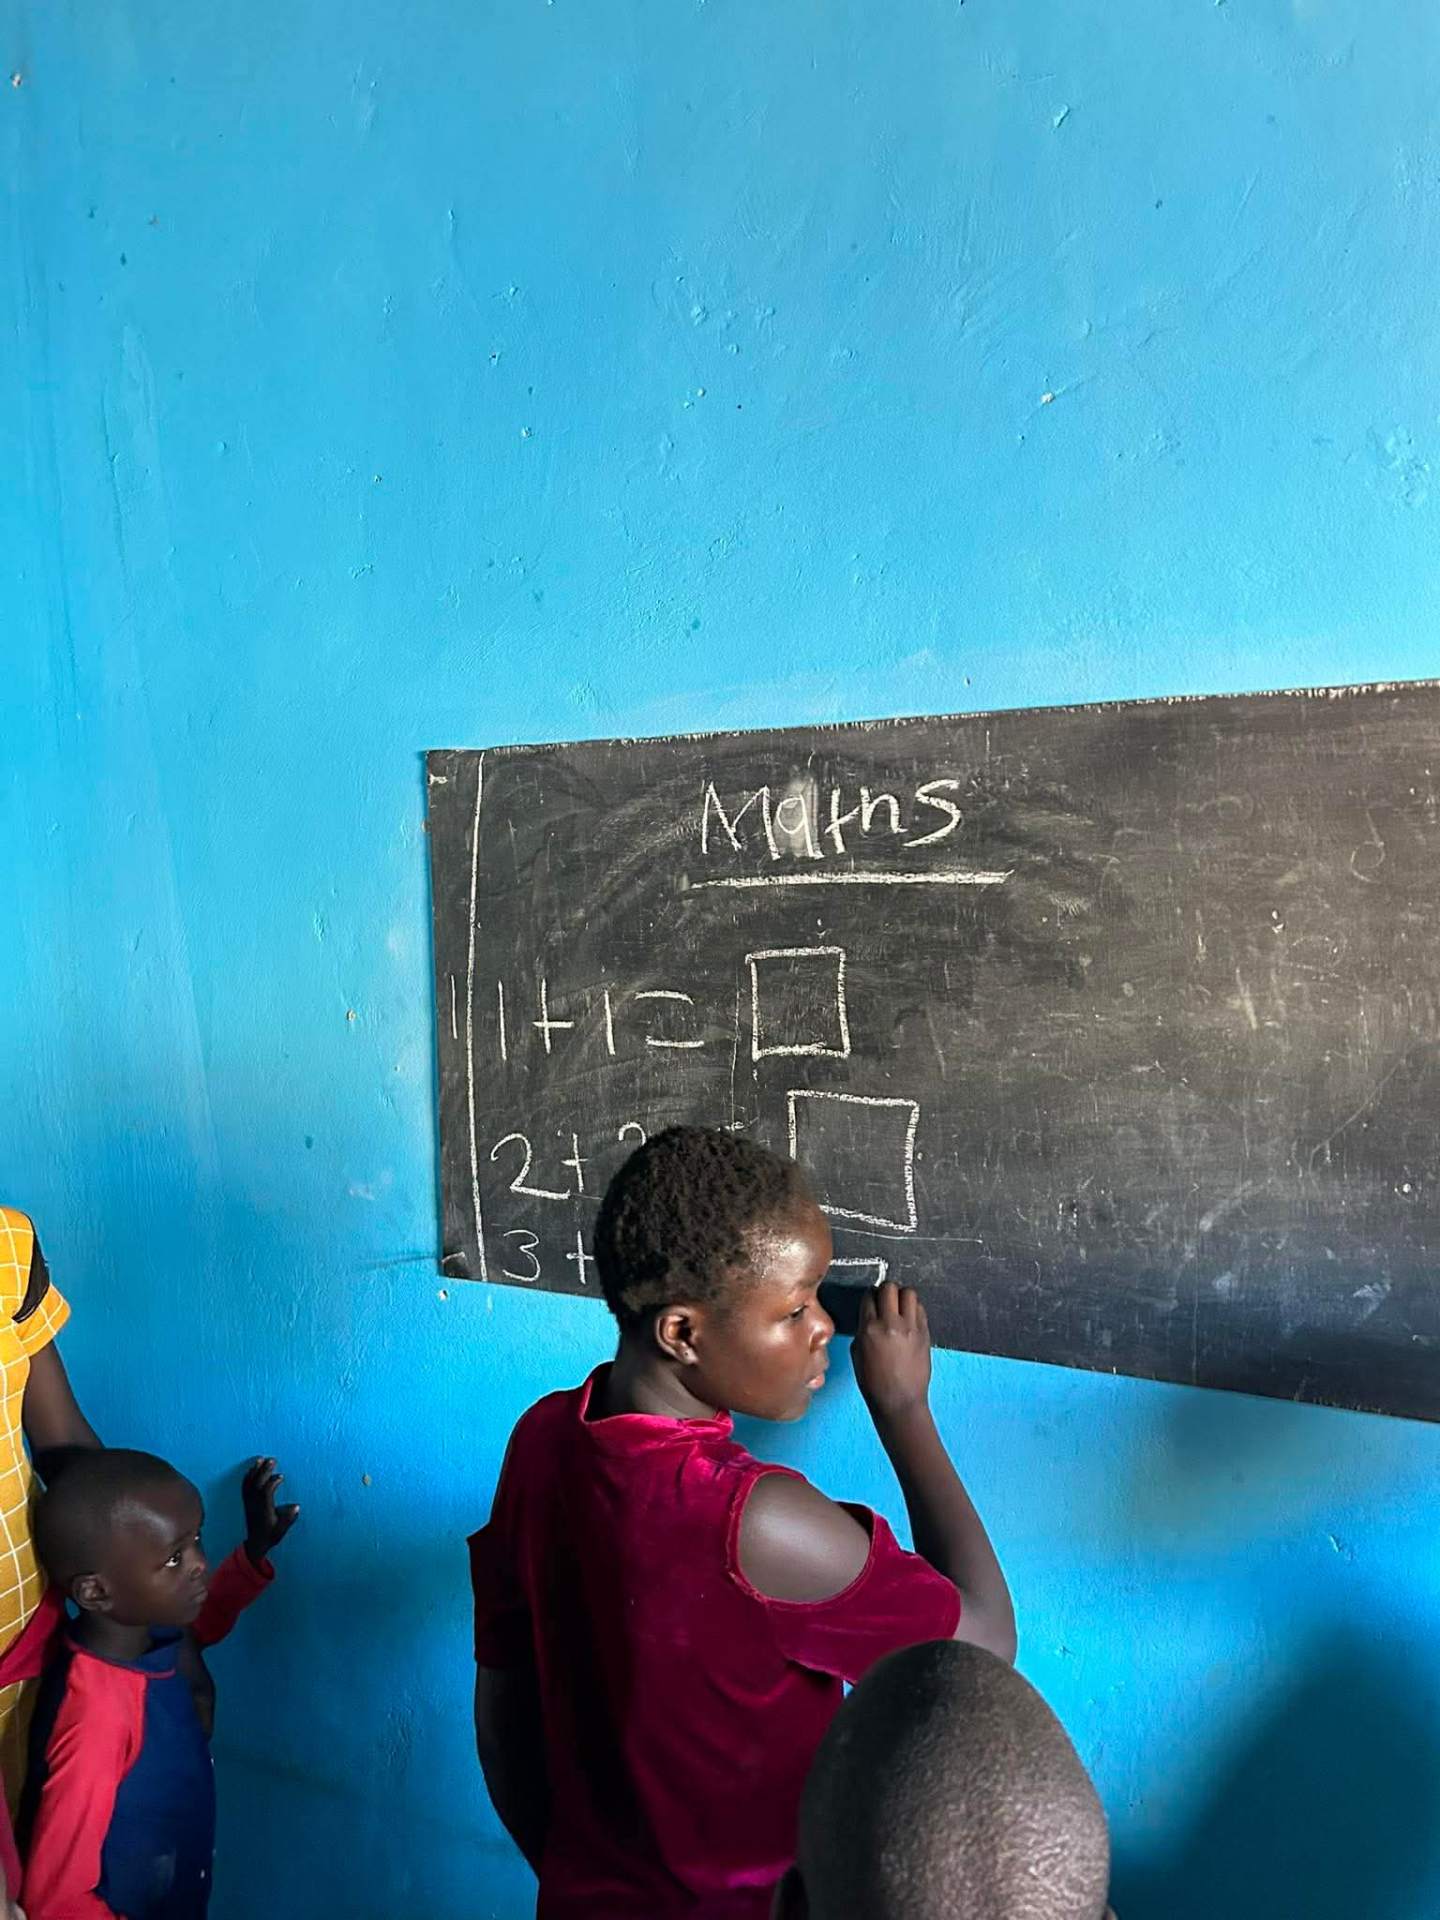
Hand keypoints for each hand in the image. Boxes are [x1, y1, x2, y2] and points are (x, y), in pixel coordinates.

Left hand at [242, 1457, 299, 1566]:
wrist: (255, 1543)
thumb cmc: (271, 1535)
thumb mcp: (282, 1529)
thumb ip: (289, 1518)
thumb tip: (296, 1506)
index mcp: (264, 1510)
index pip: (266, 1492)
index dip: (273, 1482)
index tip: (281, 1476)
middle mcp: (255, 1505)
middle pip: (257, 1484)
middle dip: (264, 1471)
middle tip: (272, 1459)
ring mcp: (249, 1503)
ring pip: (250, 1484)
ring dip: (255, 1471)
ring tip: (260, 1459)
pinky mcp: (247, 1502)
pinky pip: (245, 1487)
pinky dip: (247, 1477)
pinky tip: (251, 1469)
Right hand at [852, 1282, 931, 1421]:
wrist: (899, 1401)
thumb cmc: (874, 1383)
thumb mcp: (857, 1353)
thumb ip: (862, 1329)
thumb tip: (869, 1316)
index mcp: (869, 1329)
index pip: (869, 1296)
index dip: (869, 1296)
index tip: (871, 1301)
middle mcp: (891, 1324)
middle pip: (889, 1287)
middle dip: (885, 1291)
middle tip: (885, 1301)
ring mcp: (911, 1328)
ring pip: (909, 1293)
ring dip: (901, 1297)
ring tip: (899, 1308)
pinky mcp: (925, 1333)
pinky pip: (920, 1309)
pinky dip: (914, 1310)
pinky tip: (909, 1320)